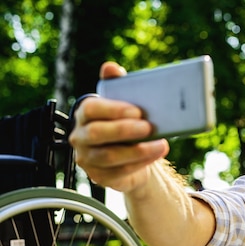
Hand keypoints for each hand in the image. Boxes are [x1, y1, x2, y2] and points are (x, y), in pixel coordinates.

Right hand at [68, 62, 168, 192]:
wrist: (132, 156)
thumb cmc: (127, 126)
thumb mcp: (124, 105)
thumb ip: (117, 85)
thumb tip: (110, 67)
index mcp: (84, 114)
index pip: (92, 109)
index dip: (114, 109)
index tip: (137, 110)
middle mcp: (80, 137)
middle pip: (98, 133)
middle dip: (125, 130)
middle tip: (149, 127)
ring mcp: (87, 159)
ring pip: (110, 156)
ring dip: (138, 150)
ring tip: (161, 145)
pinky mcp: (99, 177)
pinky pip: (120, 172)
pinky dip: (140, 164)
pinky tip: (155, 155)